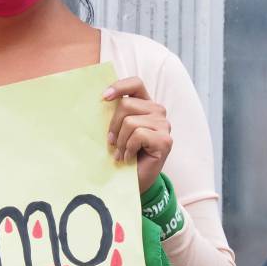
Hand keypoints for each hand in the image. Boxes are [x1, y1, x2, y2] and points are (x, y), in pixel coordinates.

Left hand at [104, 78, 172, 193]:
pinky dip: (128, 149)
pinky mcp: (165, 140)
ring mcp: (164, 125)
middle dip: (113, 126)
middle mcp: (158, 111)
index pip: (136, 84)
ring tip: (121, 153)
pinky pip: (138, 135)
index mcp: (146, 105)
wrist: (135, 181)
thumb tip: (101, 99)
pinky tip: (130, 158)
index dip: (119, 87)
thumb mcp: (118, 130)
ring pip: (130, 122)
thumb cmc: (125, 154)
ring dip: (120, 141)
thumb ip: (116, 114)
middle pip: (126, 105)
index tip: (104, 97)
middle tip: (112, 143)